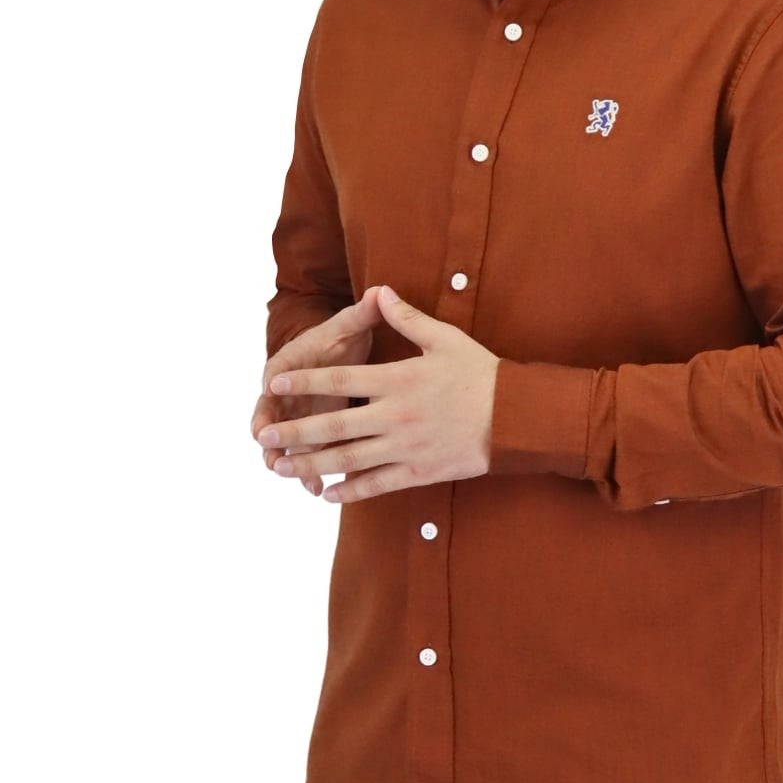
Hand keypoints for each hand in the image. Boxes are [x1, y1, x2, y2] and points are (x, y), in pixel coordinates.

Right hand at [250, 286, 383, 495]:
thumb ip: (361, 314)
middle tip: (272, 458)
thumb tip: (377, 292)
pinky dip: (310, 469)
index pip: (273, 381)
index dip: (268, 399)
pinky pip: (306, 453)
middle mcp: (287, 392)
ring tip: (301, 482)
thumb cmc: (340, 337)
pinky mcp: (310, 430)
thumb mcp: (349, 326)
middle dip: (272, 439)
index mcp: (290, 364)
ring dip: (292, 462)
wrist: (341, 349)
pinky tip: (319, 489)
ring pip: (287, 442)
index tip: (263, 414)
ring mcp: (297, 414)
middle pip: (272, 418)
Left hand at [256, 284, 499, 503]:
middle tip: (265, 433)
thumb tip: (380, 291)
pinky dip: (350, 490)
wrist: (517, 417)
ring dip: (310, 464)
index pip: (340, 381)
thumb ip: (407, 318)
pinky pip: (377, 485)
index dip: (304, 381)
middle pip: (334, 426)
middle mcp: (395, 416)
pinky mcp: (418, 472)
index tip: (275, 381)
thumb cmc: (481, 374)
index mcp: (399, 380)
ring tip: (280, 467)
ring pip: (348, 460)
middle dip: (294, 431)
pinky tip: (327, 492)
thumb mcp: (445, 338)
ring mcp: (405, 448)